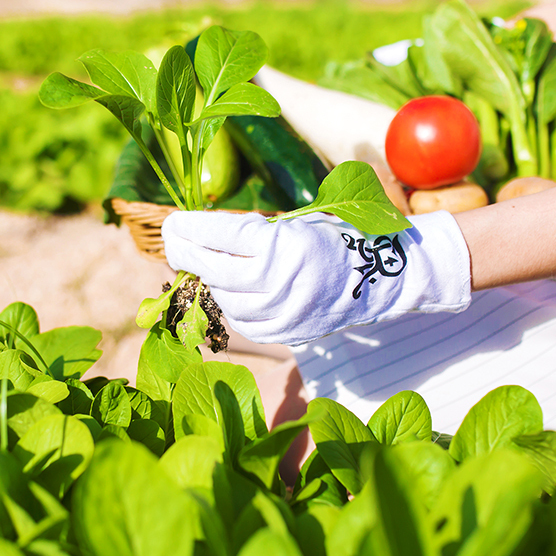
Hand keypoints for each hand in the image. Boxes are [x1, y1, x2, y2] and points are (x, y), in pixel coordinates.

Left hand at [161, 210, 471, 344]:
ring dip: (209, 281)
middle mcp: (280, 282)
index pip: (222, 238)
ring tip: (200, 264)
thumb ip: (254, 233)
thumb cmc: (338, 238)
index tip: (172, 223)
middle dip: (187, 255)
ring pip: (226, 300)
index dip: (191, 230)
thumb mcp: (297, 224)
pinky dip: (231, 305)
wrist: (383, 277)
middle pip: (215, 272)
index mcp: (283, 246)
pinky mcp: (289, 332)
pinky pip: (245, 323)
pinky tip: (227, 290)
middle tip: (172, 242)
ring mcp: (284, 312)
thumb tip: (204, 236)